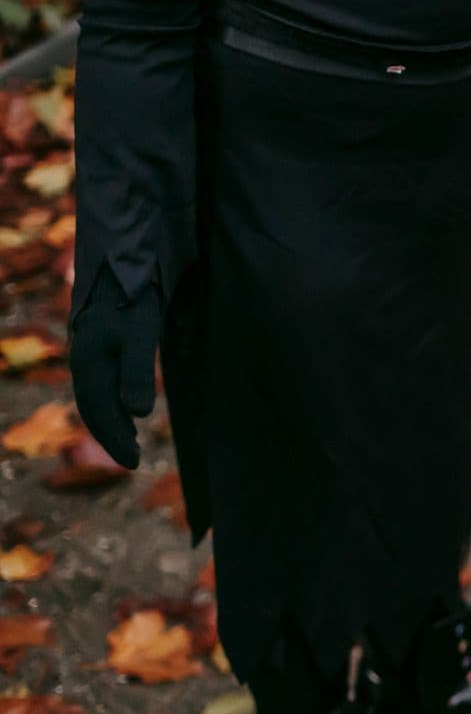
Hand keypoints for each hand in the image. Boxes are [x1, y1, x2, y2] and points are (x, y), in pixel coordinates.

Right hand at [68, 275, 161, 468]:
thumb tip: (137, 414)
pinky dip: (111, 395)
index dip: (115, 438)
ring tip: (129, 438)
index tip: (133, 463)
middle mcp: (84, 354)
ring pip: (95, 390)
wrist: (123, 250)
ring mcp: (90, 343)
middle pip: (92, 404)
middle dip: (110, 433)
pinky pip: (100, 375)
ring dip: (110, 417)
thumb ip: (138, 371)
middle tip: (132, 459)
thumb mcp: (143, 331)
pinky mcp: (101, 333)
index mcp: (90, 359)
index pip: (99, 410)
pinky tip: (126, 401)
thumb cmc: (136, 292)